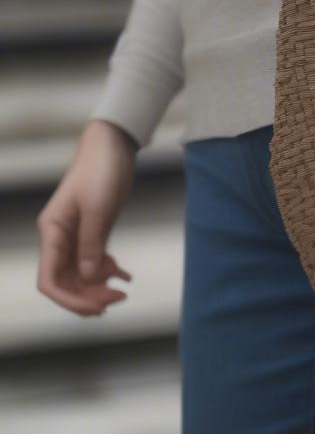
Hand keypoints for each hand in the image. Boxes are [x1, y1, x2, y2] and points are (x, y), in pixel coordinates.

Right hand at [36, 119, 136, 316]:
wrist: (114, 145)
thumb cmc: (101, 170)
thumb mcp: (98, 207)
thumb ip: (91, 243)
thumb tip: (88, 276)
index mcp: (52, 232)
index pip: (49, 279)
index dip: (68, 299)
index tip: (94, 308)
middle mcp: (60, 237)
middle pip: (66, 281)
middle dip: (88, 295)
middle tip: (117, 299)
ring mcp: (76, 235)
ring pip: (81, 274)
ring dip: (98, 286)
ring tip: (123, 289)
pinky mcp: (93, 231)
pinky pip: (95, 260)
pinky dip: (108, 271)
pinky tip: (125, 275)